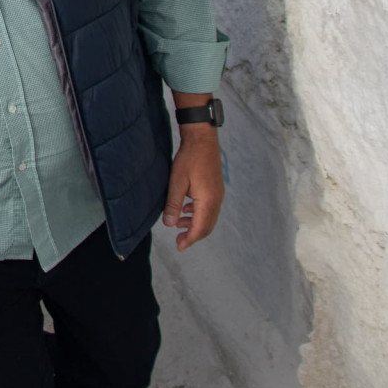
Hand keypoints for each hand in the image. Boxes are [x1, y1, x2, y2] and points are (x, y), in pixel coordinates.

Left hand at [162, 126, 224, 250]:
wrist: (203, 139)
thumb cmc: (189, 159)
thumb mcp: (177, 182)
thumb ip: (173, 205)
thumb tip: (170, 225)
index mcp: (208, 201)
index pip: (200, 228)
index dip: (189, 240)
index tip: (179, 247)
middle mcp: (216, 200)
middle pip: (207, 226)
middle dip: (193, 236)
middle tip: (179, 242)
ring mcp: (218, 194)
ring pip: (209, 218)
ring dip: (195, 224)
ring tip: (179, 225)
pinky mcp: (216, 188)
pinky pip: (209, 208)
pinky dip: (198, 214)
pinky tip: (187, 209)